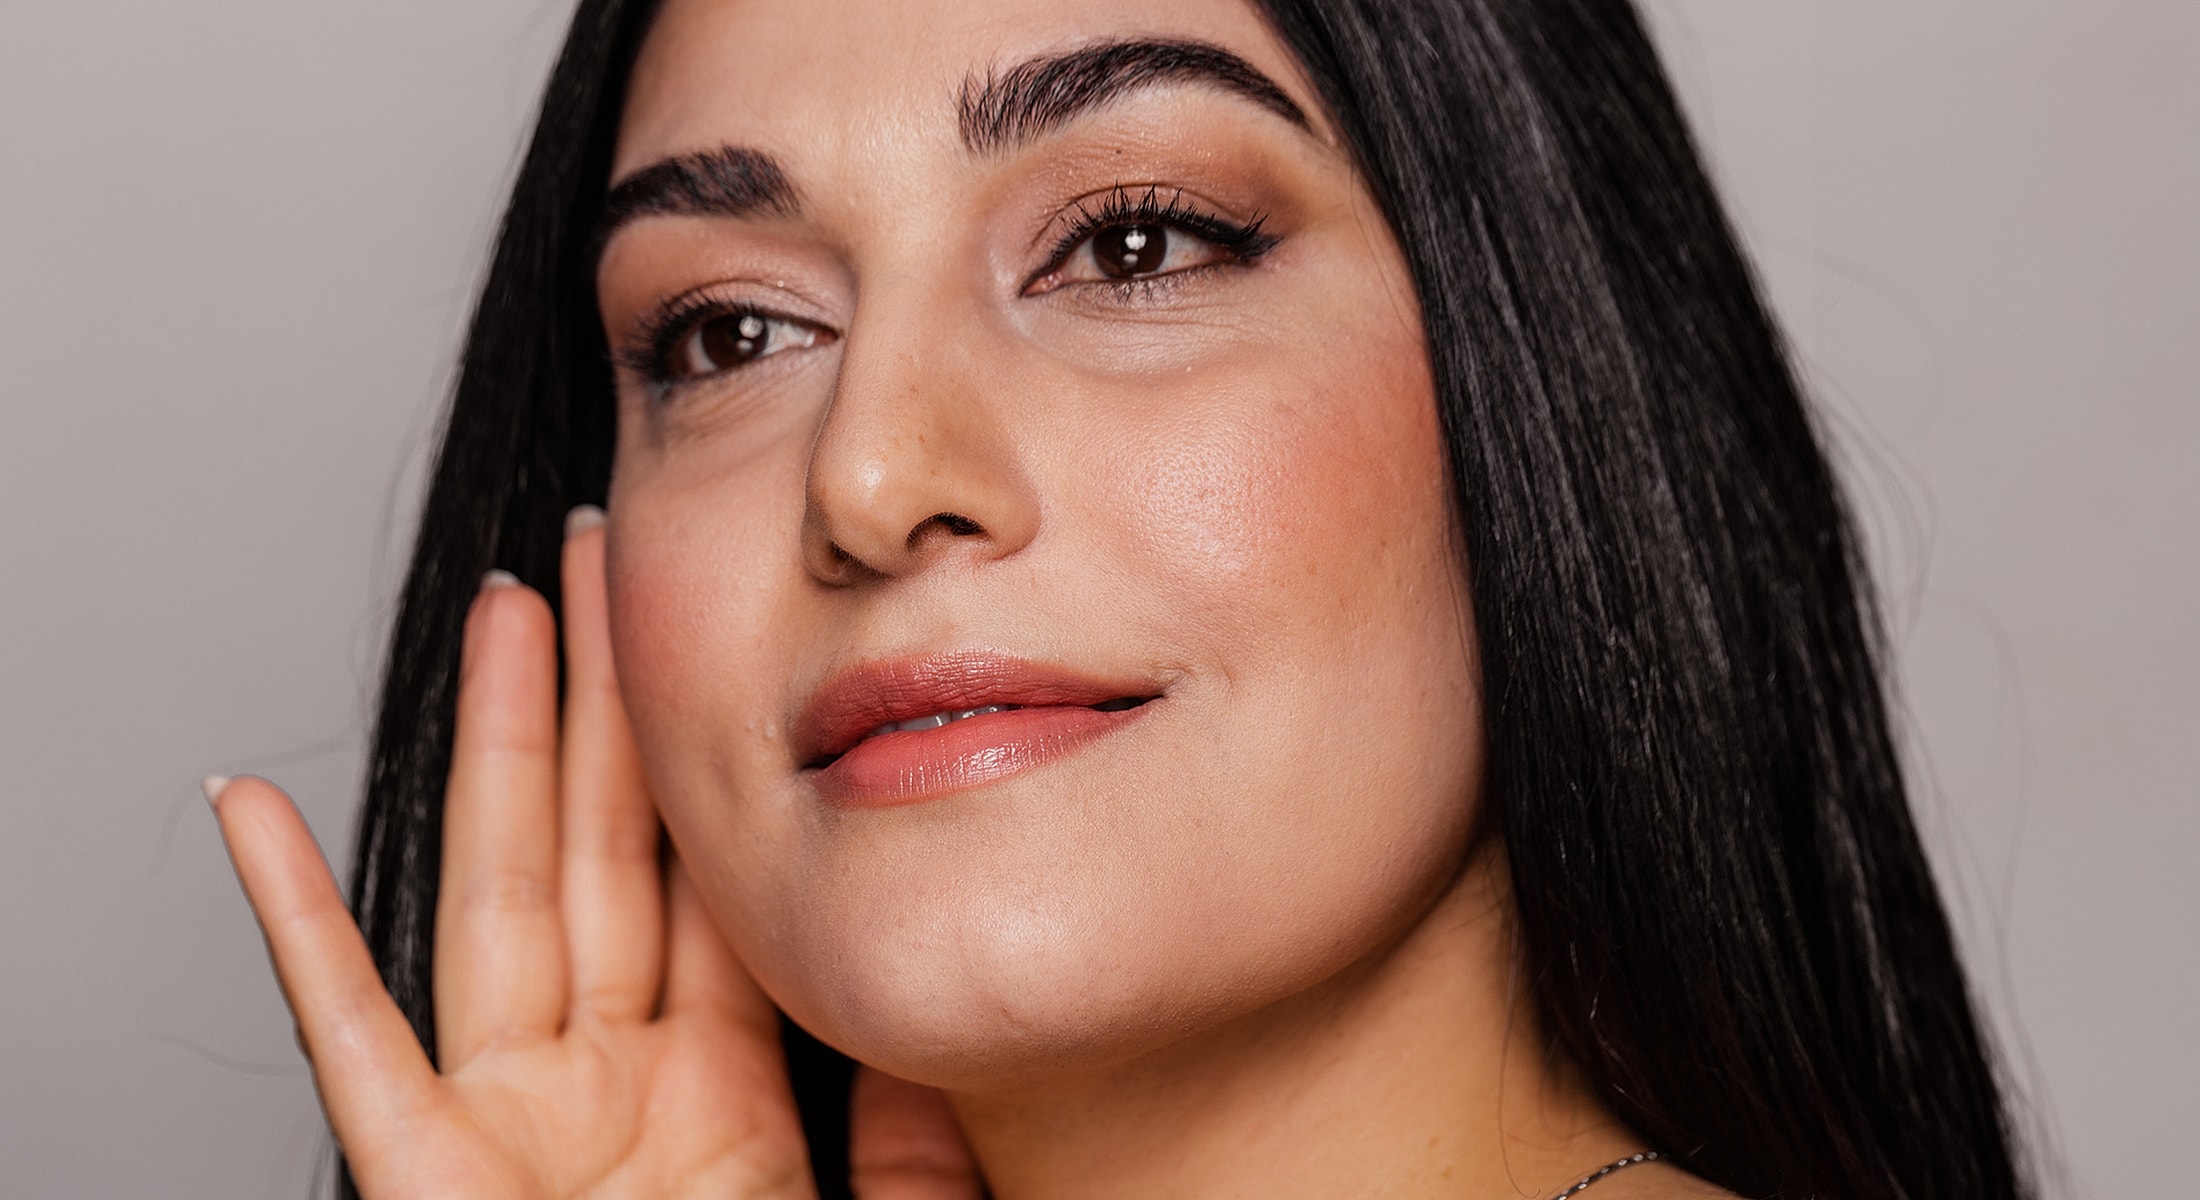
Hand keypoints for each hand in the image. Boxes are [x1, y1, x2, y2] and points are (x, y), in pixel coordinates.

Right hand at [210, 512, 979, 1198]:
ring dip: (496, 755)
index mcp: (716, 1096)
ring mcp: (513, 1127)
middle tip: (604, 566)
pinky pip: (354, 1040)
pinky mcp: (432, 1185)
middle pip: (604, 856)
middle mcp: (609, 1089)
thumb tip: (939, 1035)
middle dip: (603, 709)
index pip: (706, 886)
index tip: (709, 644)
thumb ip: (909, 1147)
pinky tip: (247, 815)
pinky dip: (294, 927)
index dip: (704, 761)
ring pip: (497, 901)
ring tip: (504, 618)